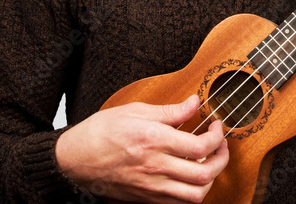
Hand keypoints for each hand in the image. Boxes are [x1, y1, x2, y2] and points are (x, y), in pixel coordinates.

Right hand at [55, 95, 228, 202]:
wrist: (73, 160)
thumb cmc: (100, 132)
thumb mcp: (135, 111)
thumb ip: (169, 110)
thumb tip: (194, 102)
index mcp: (154, 141)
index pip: (200, 146)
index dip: (217, 137)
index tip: (217, 127)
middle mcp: (155, 167)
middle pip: (203, 175)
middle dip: (221, 160)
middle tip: (221, 146)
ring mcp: (151, 187)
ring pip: (194, 195)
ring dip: (210, 180)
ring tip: (209, 163)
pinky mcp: (146, 198)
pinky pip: (178, 203)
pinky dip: (192, 192)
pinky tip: (190, 176)